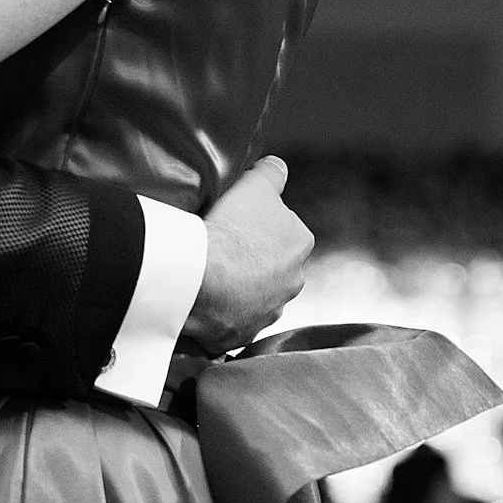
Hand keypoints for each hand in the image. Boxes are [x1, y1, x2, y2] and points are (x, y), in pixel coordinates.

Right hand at [184, 156, 312, 356]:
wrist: (204, 278)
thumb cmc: (233, 227)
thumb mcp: (256, 183)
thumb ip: (272, 173)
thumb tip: (278, 167)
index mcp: (300, 243)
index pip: (284, 229)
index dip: (259, 223)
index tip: (237, 222)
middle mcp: (294, 281)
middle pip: (272, 265)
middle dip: (252, 260)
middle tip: (222, 248)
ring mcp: (268, 312)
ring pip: (253, 295)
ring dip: (237, 288)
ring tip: (209, 274)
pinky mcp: (242, 336)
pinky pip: (231, 321)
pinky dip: (220, 312)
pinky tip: (202, 298)